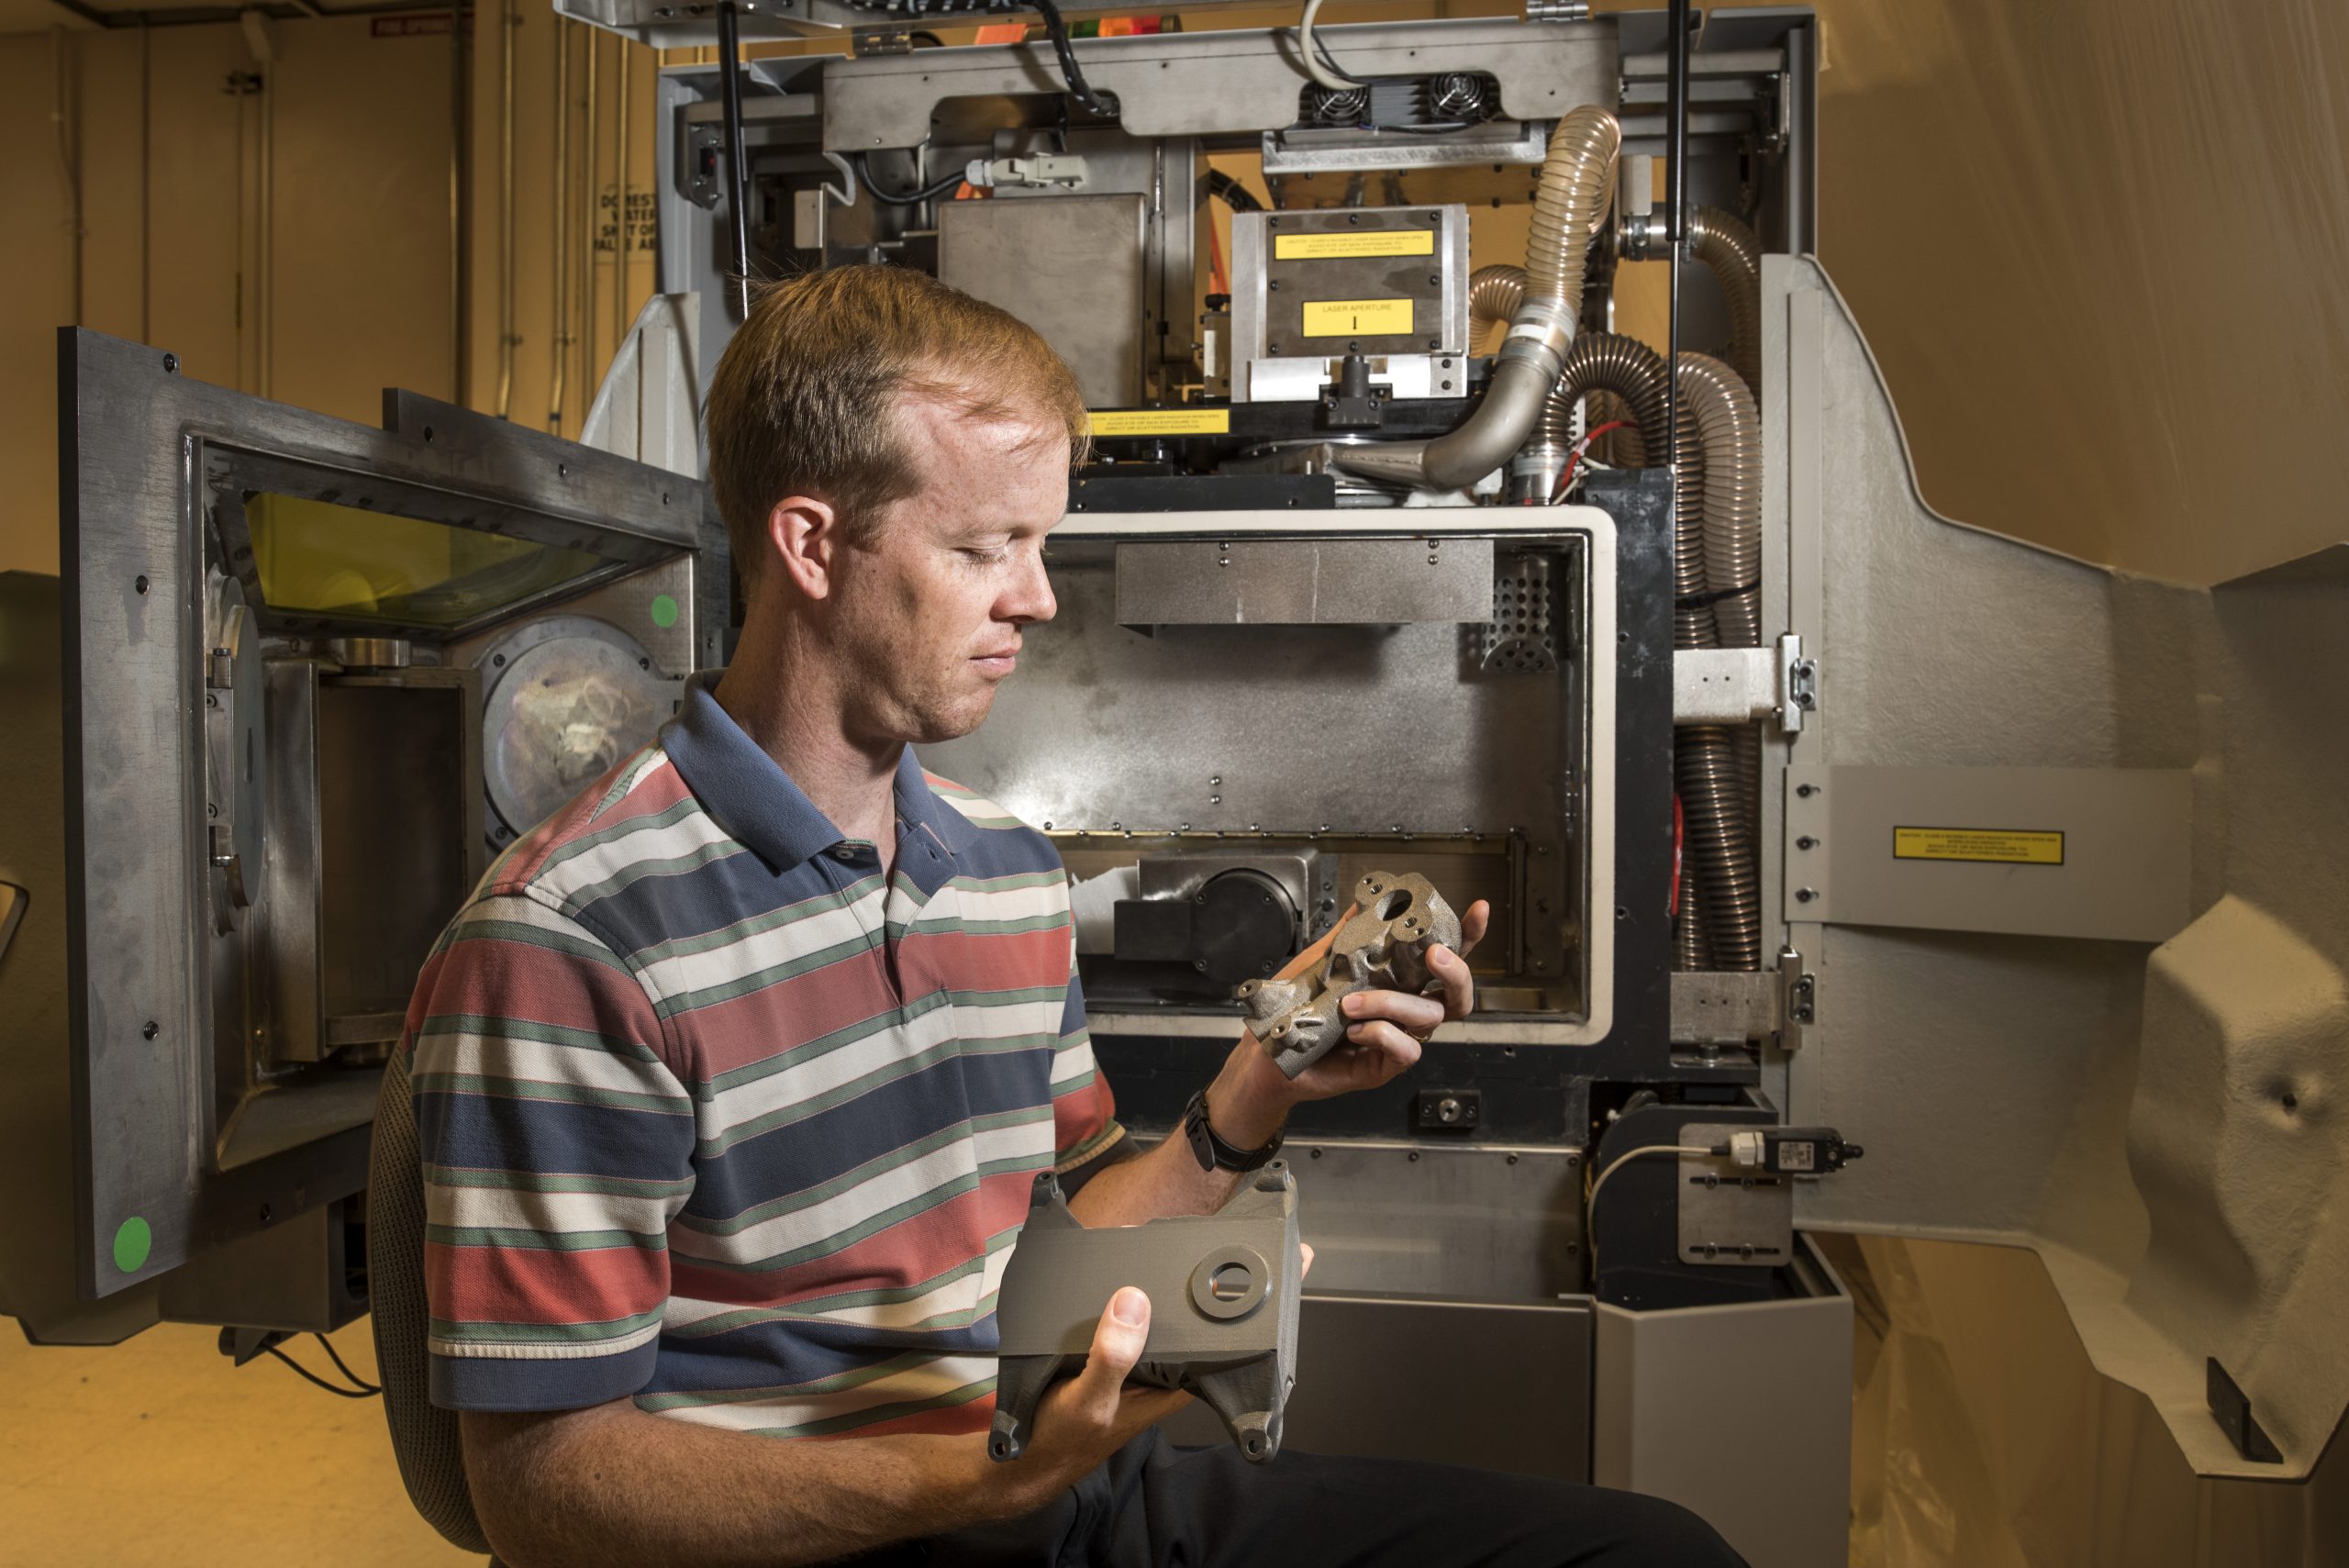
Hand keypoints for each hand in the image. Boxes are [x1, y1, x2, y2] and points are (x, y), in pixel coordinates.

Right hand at [993, 1287, 1187, 1512]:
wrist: (1027, 1457)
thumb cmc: (1064, 1439)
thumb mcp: (1090, 1399)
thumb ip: (1113, 1357)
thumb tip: (1133, 1302)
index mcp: (1166, 1392)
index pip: (1201, 1351)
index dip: (1199, 1321)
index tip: (1193, 1286)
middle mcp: (1152, 1380)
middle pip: (1171, 1334)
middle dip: (1163, 1305)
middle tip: (1153, 1269)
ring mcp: (1127, 1372)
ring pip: (1141, 1330)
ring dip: (1131, 1309)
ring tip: (1127, 1275)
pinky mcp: (1104, 1365)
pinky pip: (1113, 1334)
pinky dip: (1107, 1319)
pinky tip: (1101, 1300)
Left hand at [1281, 899, 1490, 1101]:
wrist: (1267, 1054)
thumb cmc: (1295, 1010)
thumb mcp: (1320, 961)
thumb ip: (1349, 934)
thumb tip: (1369, 899)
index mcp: (1396, 981)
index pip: (1442, 957)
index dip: (1467, 936)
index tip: (1478, 910)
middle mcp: (1403, 1010)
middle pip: (1457, 994)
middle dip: (1455, 971)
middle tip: (1432, 955)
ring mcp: (1396, 1039)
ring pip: (1428, 1018)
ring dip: (1391, 1003)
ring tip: (1351, 1003)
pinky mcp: (1383, 1066)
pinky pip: (1407, 1051)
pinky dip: (1382, 1034)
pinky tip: (1354, 1031)